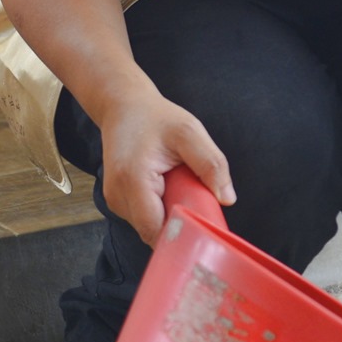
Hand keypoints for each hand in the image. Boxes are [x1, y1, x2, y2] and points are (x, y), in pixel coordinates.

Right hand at [96, 93, 235, 244]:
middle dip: (179, 223)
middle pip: (153, 232)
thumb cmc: (156, 118)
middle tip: (194, 197)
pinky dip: (159, 209)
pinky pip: (144, 218)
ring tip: (177, 186)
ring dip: (169, 215)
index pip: (155, 230)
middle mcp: (117, 196)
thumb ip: (211, 164)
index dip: (181, 233)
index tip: (203, 223)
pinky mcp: (116, 201)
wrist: (123, 107)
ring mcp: (114, 200)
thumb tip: (228, 199)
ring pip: (148, 227)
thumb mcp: (190, 132)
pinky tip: (166, 188)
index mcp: (132, 180)